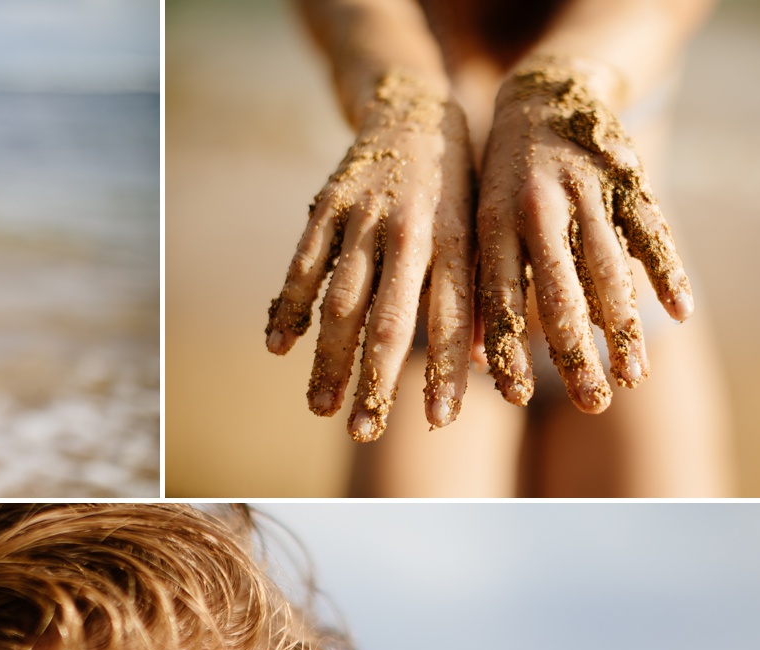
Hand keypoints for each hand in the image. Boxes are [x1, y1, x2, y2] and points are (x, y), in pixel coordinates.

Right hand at [266, 71, 474, 439]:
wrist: (414, 107)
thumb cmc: (456, 188)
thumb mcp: (479, 233)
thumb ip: (478, 296)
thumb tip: (480, 364)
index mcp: (457, 240)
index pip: (452, 317)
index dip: (446, 370)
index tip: (439, 419)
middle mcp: (410, 230)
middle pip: (390, 319)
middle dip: (376, 380)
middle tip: (364, 432)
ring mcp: (364, 217)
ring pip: (342, 301)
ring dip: (330, 360)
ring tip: (321, 407)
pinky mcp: (327, 205)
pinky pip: (303, 264)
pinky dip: (289, 306)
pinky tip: (279, 347)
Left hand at [477, 56, 693, 412]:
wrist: (540, 94)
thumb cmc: (500, 185)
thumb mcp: (477, 230)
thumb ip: (479, 294)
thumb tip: (476, 367)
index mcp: (494, 226)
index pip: (499, 300)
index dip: (507, 350)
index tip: (517, 399)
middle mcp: (539, 209)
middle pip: (560, 294)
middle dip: (575, 355)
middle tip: (593, 404)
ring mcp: (587, 191)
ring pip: (607, 269)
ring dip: (623, 328)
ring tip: (633, 376)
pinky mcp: (627, 177)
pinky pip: (650, 229)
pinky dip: (667, 271)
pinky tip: (680, 312)